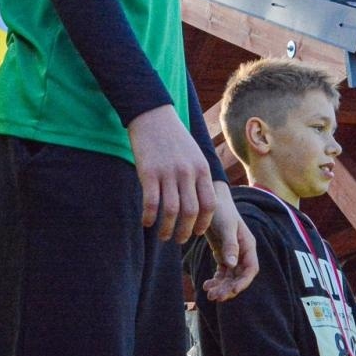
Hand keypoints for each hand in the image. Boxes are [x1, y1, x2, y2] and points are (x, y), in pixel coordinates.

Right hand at [127, 105, 216, 241]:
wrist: (153, 115)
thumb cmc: (174, 138)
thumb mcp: (194, 154)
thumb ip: (199, 176)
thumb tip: (202, 202)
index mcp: (202, 168)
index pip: (209, 204)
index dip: (203, 223)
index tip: (196, 232)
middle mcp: (187, 172)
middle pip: (191, 211)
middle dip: (185, 231)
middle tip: (179, 239)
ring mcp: (168, 172)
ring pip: (172, 210)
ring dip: (167, 228)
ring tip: (163, 235)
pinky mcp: (149, 172)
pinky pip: (151, 202)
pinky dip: (149, 216)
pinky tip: (146, 222)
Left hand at [199, 183, 258, 301]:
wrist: (211, 199)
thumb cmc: (221, 210)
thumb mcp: (226, 227)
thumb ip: (230, 245)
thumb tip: (232, 265)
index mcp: (248, 245)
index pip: (251, 269)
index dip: (243, 283)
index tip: (231, 291)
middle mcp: (242, 252)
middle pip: (239, 277)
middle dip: (228, 288)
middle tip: (214, 297)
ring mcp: (233, 254)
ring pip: (230, 277)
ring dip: (221, 287)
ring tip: (208, 293)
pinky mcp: (223, 254)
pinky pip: (222, 273)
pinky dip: (215, 280)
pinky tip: (205, 285)